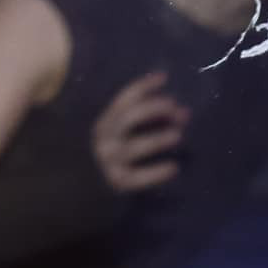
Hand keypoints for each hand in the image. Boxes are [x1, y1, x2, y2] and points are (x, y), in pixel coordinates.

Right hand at [90, 69, 189, 191]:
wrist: (87, 189)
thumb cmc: (112, 155)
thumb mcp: (120, 133)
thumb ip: (145, 122)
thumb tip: (180, 112)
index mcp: (105, 121)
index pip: (123, 99)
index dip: (143, 86)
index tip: (164, 77)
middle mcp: (105, 137)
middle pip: (128, 117)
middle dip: (153, 109)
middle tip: (174, 107)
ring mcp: (110, 160)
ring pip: (134, 146)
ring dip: (157, 138)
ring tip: (178, 134)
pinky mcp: (118, 183)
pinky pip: (139, 177)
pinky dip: (157, 172)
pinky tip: (174, 168)